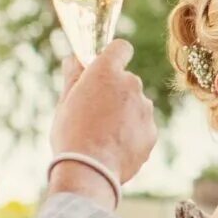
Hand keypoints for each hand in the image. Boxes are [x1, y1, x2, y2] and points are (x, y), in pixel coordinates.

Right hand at [52, 39, 154, 183]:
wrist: (89, 170)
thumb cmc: (71, 134)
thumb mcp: (65, 102)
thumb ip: (73, 77)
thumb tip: (73, 59)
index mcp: (106, 72)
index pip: (121, 48)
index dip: (114, 56)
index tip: (105, 68)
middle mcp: (131, 84)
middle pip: (127, 80)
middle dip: (115, 91)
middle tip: (95, 112)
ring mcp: (144, 108)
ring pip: (136, 104)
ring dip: (125, 113)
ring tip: (104, 134)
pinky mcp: (152, 130)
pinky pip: (142, 126)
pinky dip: (132, 133)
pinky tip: (114, 147)